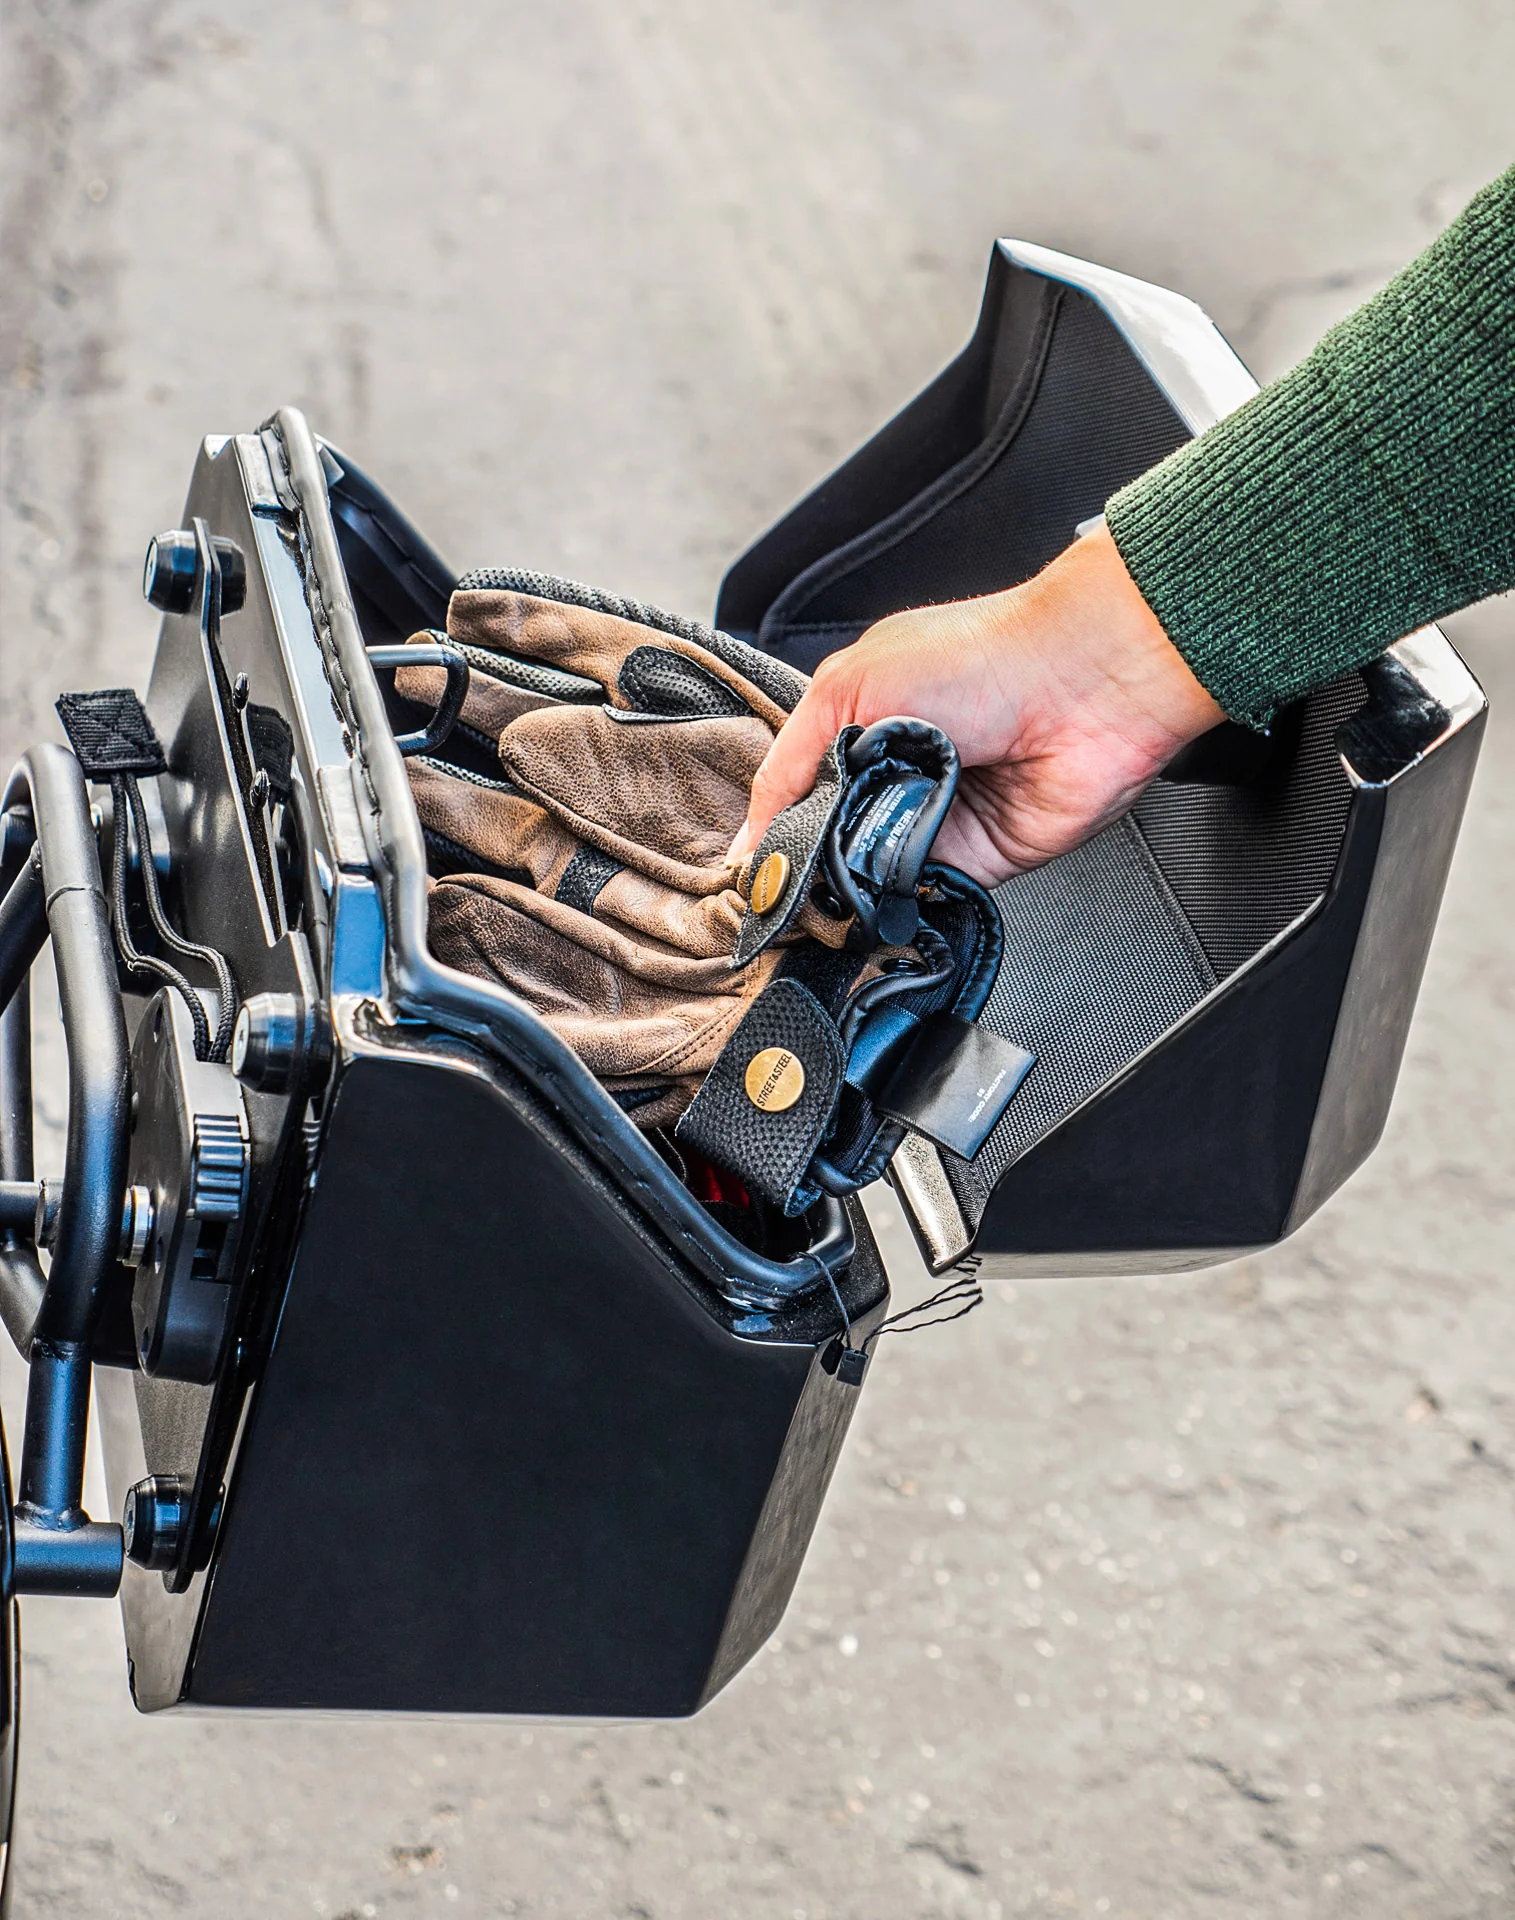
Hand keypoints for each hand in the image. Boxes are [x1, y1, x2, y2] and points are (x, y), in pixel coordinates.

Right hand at [730, 525, 1226, 886]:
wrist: (1082, 682)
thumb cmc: (977, 658)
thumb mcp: (848, 691)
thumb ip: (789, 765)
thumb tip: (751, 837)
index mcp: (859, 727)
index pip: (796, 796)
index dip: (769, 832)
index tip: (745, 872)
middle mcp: (894, 778)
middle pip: (829, 845)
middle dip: (808, 867)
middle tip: (783, 891)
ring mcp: (932, 823)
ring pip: (870, 879)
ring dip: (851, 887)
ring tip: (830, 889)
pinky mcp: (976, 863)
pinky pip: (924, 899)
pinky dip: (902, 902)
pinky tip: (879, 896)